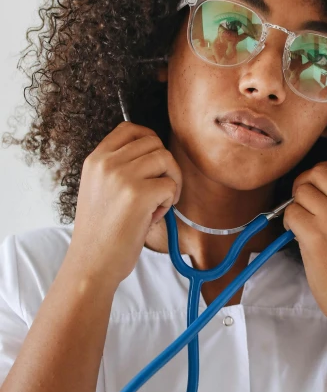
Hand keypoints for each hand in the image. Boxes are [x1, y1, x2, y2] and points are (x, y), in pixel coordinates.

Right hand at [68, 121, 181, 289]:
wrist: (92, 263)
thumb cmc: (101, 233)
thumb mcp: (98, 190)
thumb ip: (119, 169)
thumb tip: (156, 156)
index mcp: (95, 160)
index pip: (130, 129)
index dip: (151, 140)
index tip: (156, 161)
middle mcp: (107, 163)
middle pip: (154, 143)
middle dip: (165, 166)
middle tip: (159, 192)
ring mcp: (122, 177)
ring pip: (166, 160)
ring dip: (171, 182)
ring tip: (157, 204)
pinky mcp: (138, 194)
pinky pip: (170, 185)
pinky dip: (169, 201)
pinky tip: (153, 216)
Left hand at [282, 161, 326, 323]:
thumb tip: (314, 187)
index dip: (322, 172)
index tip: (315, 186)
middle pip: (318, 173)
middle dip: (304, 184)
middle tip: (302, 202)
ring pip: (302, 192)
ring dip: (296, 206)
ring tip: (302, 224)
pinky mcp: (315, 236)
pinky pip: (292, 213)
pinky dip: (289, 222)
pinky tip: (297, 235)